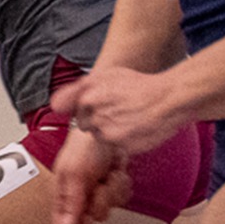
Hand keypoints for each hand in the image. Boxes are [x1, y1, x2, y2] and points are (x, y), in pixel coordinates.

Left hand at [49, 66, 186, 156]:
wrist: (169, 99)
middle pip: (85, 125)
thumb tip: (55, 106)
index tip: (98, 106)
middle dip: (96, 121)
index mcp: (87, 95)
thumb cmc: (140, 85)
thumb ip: (79, 89)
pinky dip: (124, 141)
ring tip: (130, 119)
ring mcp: (107, 131)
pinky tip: (137, 128)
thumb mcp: (106, 76)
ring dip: (110, 131)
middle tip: (117, 113)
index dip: (87, 109)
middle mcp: (93, 114)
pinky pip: (116, 147)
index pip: (73, 111)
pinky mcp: (121, 146)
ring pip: (100, 137)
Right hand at [50, 126, 132, 223]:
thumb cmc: (84, 145)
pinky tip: (115, 172)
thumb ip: (71, 201)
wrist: (106, 130)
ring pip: (111, 208)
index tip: (86, 218)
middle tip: (98, 185)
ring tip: (108, 173)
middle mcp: (78, 197)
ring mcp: (96, 193)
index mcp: (63, 196)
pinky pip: (122, 198)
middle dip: (101, 200)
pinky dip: (122, 184)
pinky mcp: (111, 187)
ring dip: (114, 189)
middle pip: (92, 219)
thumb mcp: (74, 172)